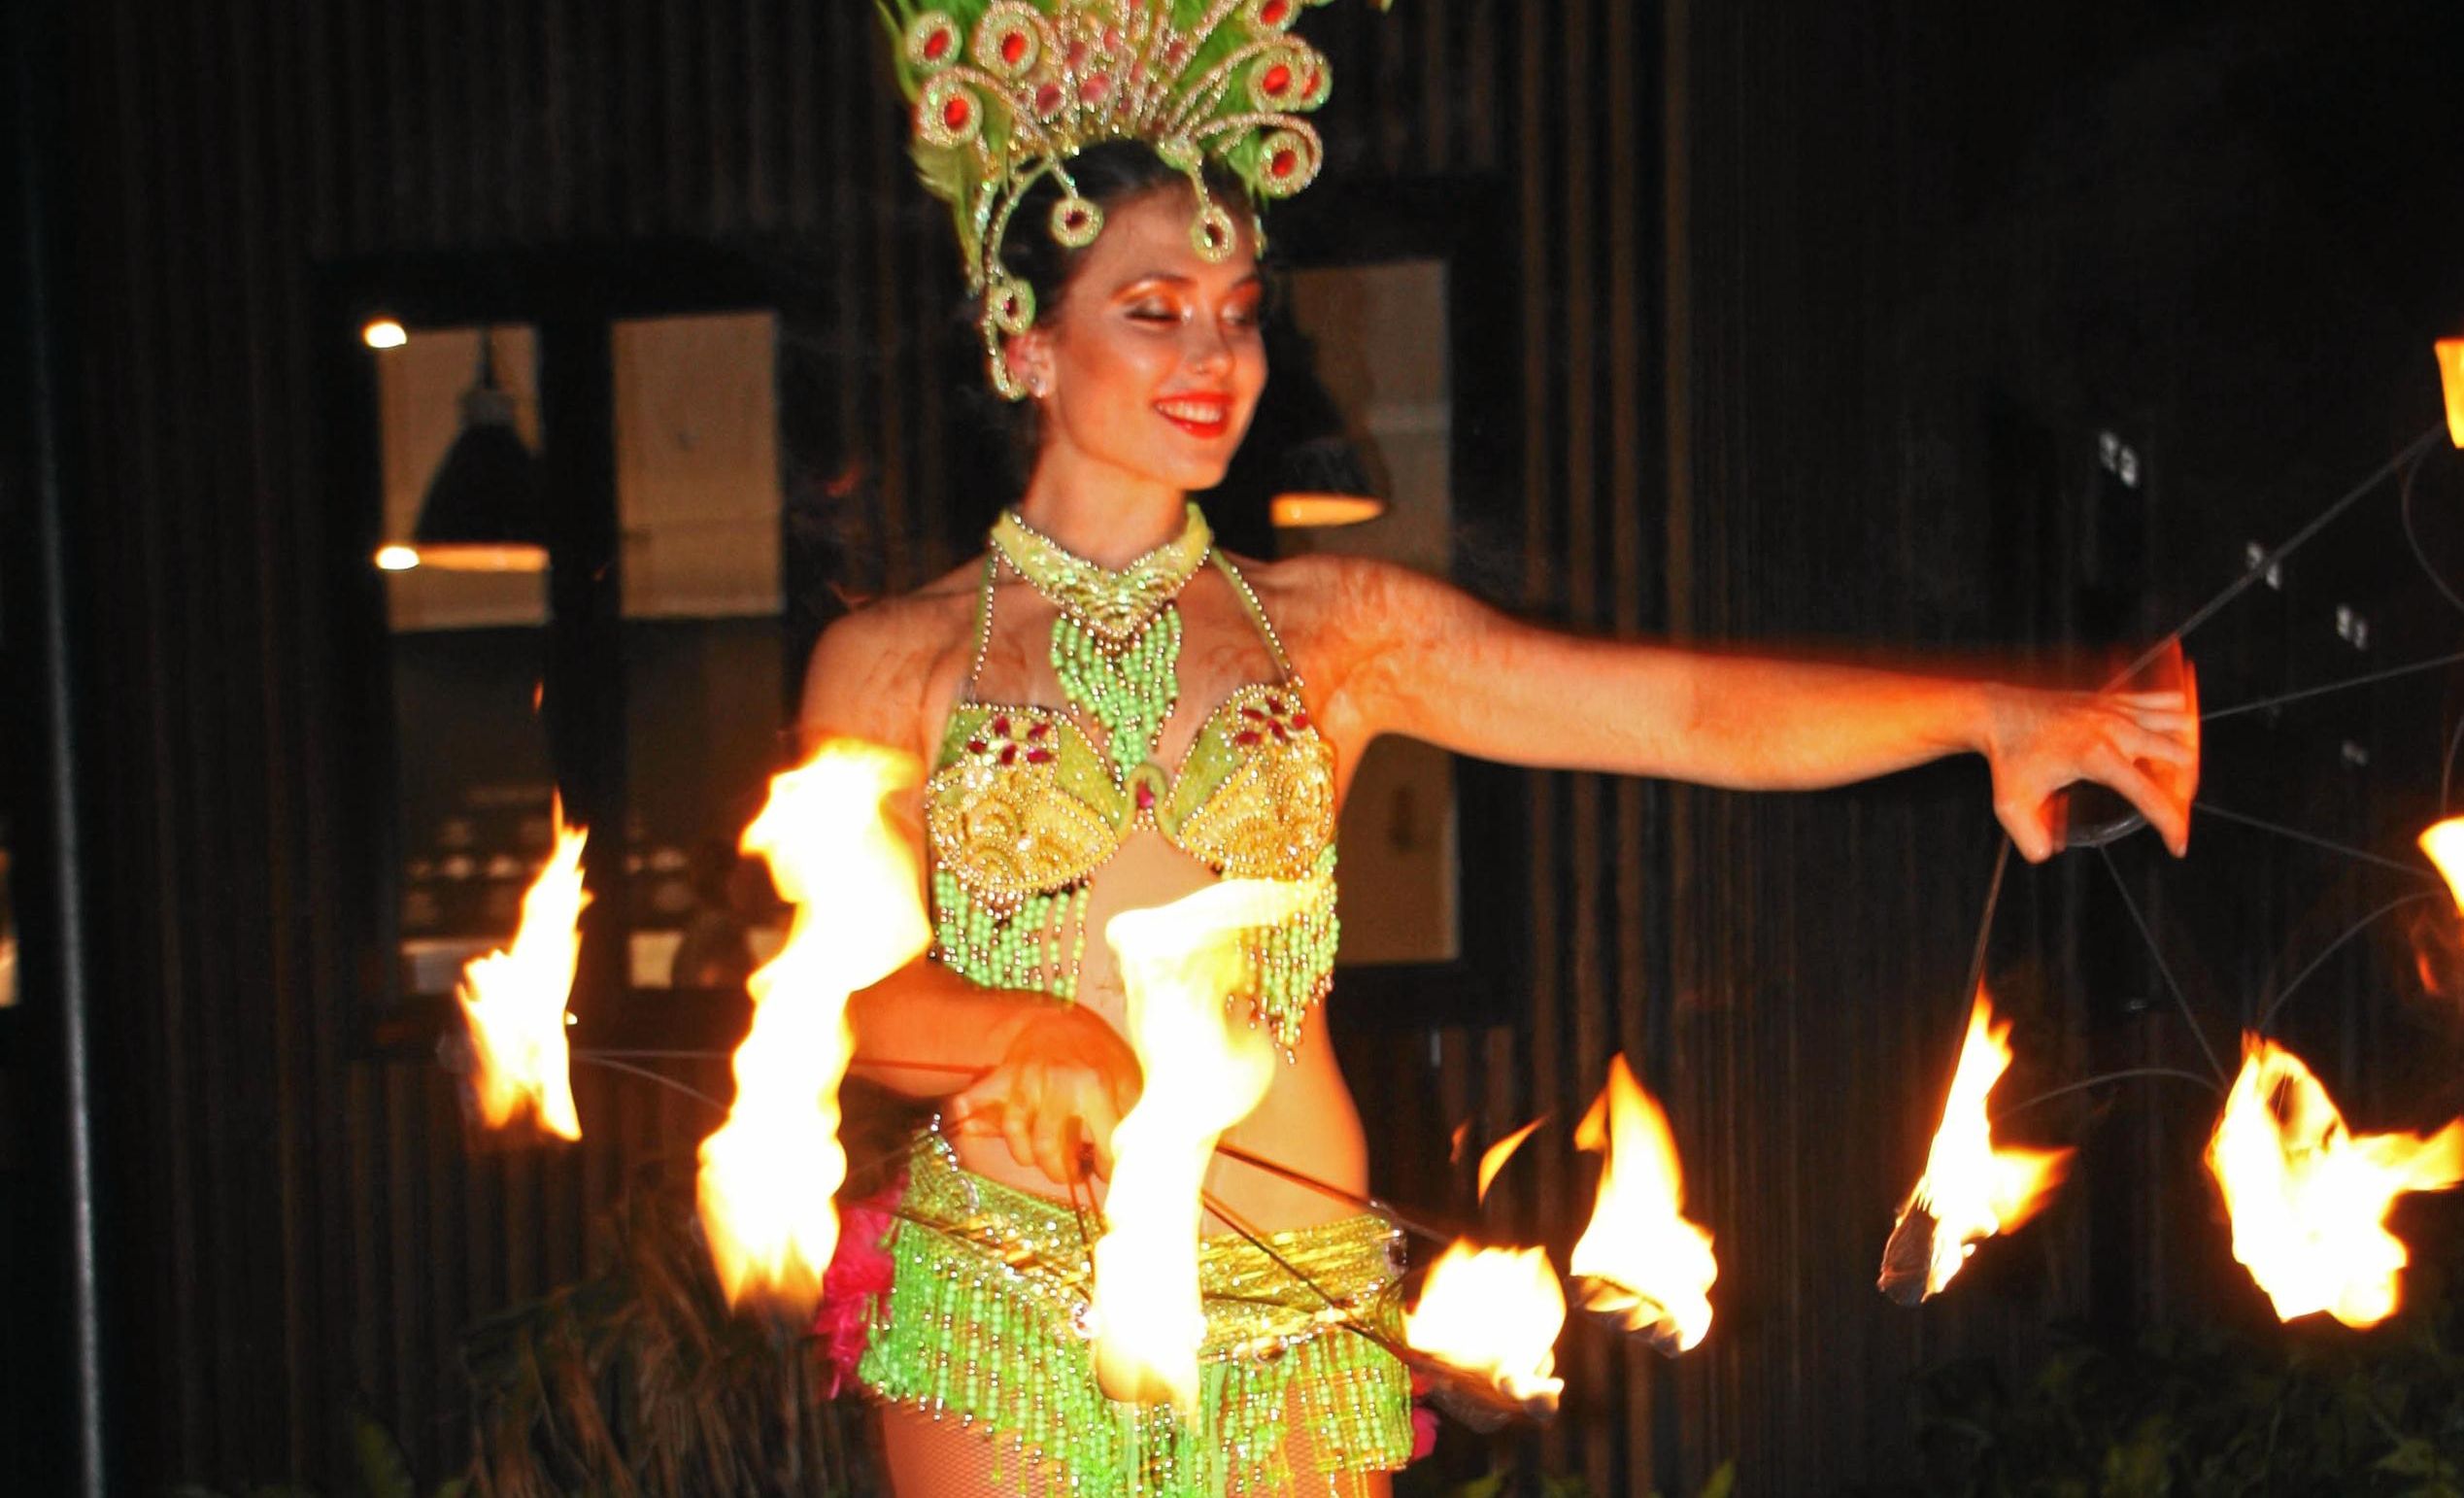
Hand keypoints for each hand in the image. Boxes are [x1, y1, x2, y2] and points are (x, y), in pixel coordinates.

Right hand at [950, 1004, 1140, 1185]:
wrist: (1060, 1018)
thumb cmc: (1098, 1055)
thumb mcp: (1128, 1080)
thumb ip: (1131, 1117)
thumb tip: (1129, 1159)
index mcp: (1096, 1086)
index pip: (1102, 1146)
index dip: (1107, 1168)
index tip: (1105, 1169)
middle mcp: (1057, 1085)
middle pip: (1048, 1149)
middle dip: (1060, 1171)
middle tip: (1070, 1171)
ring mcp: (1025, 1081)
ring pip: (1014, 1134)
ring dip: (1026, 1154)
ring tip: (1041, 1154)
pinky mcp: (1002, 1078)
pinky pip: (974, 1100)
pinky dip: (968, 1116)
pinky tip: (970, 1127)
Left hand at [1980, 685, 2197, 861]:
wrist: (1999, 714)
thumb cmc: (2008, 758)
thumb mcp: (2011, 805)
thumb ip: (2030, 837)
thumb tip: (2047, 855)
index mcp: (2096, 756)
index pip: (2150, 795)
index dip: (2171, 825)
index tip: (2178, 845)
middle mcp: (2115, 729)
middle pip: (2180, 756)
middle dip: (2185, 789)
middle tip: (2173, 809)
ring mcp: (2118, 709)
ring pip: (2180, 725)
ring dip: (2186, 754)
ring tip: (2173, 779)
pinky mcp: (2117, 699)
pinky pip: (2166, 703)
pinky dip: (2178, 723)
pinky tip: (2170, 743)